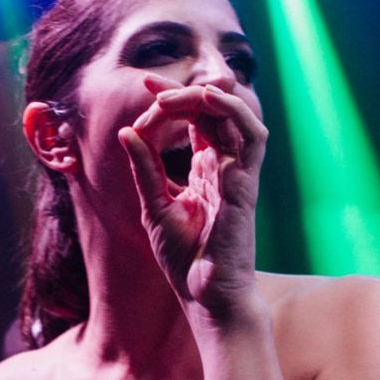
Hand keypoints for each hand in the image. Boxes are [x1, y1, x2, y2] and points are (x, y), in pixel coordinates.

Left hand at [118, 81, 267, 322]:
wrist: (205, 295)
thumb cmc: (185, 258)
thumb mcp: (154, 205)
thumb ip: (145, 168)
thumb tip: (127, 131)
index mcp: (206, 168)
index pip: (196, 119)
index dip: (174, 97)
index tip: (145, 84)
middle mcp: (225, 165)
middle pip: (214, 111)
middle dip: (184, 92)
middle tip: (152, 89)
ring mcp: (238, 173)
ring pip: (237, 116)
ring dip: (208, 96)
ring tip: (176, 95)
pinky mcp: (246, 184)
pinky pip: (252, 138)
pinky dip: (235, 113)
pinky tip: (209, 99)